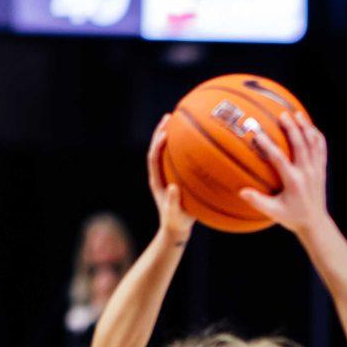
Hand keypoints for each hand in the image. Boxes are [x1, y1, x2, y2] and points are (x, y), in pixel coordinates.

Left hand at [146, 117, 195, 243]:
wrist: (176, 229)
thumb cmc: (176, 223)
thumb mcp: (175, 214)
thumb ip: (173, 202)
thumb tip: (173, 187)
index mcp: (156, 180)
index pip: (153, 157)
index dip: (157, 144)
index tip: (165, 134)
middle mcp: (159, 174)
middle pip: (157, 148)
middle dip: (161, 132)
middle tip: (169, 117)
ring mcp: (166, 175)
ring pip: (165, 151)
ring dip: (169, 136)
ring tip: (177, 121)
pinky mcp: (174, 177)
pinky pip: (177, 158)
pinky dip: (182, 147)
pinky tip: (193, 141)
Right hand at [239, 111, 332, 235]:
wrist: (315, 222)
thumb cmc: (292, 217)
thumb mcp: (273, 212)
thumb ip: (257, 201)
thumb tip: (241, 191)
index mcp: (293, 182)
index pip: (279, 159)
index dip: (268, 145)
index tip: (257, 134)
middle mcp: (306, 173)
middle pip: (300, 145)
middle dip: (292, 128)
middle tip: (282, 115)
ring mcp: (316, 170)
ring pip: (313, 144)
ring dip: (306, 127)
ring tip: (297, 113)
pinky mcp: (321, 170)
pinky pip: (321, 149)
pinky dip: (317, 136)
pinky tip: (310, 126)